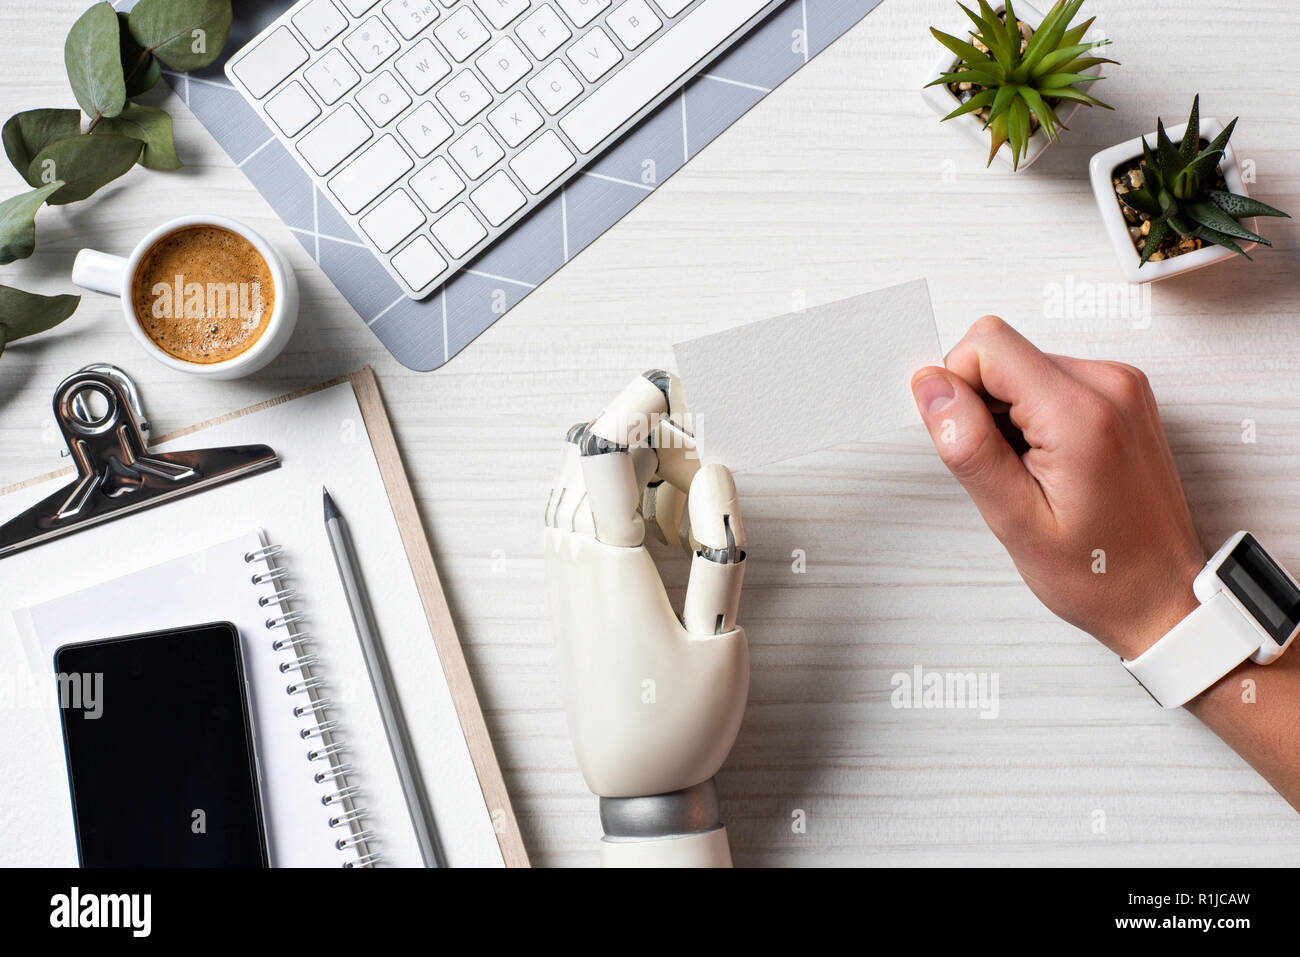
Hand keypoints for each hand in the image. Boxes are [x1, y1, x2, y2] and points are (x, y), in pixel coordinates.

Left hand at [543, 371, 747, 799]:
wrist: (633, 786)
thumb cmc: (681, 723)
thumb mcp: (722, 642)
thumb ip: (719, 551)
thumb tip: (713, 476)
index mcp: (613, 574)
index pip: (606, 463)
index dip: (632, 411)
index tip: (665, 383)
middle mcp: (575, 568)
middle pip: (588, 462)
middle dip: (643, 437)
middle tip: (697, 460)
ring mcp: (562, 580)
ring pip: (573, 486)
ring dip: (625, 466)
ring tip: (677, 493)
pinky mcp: (563, 593)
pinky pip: (568, 516)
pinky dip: (605, 495)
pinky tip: (647, 517)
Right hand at [911, 316, 1204, 659]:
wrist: (1163, 596)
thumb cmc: (1100, 572)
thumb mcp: (1015, 520)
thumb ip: (968, 445)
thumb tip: (932, 387)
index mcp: (1082, 413)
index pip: (986, 345)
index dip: (957, 389)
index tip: (970, 442)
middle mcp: (1110, 385)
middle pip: (1003, 352)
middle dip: (981, 404)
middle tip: (1004, 467)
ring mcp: (1121, 385)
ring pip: (1022, 365)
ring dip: (1007, 414)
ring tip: (1030, 472)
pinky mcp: (1121, 394)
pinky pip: (1048, 380)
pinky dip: (1032, 417)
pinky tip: (1047, 463)